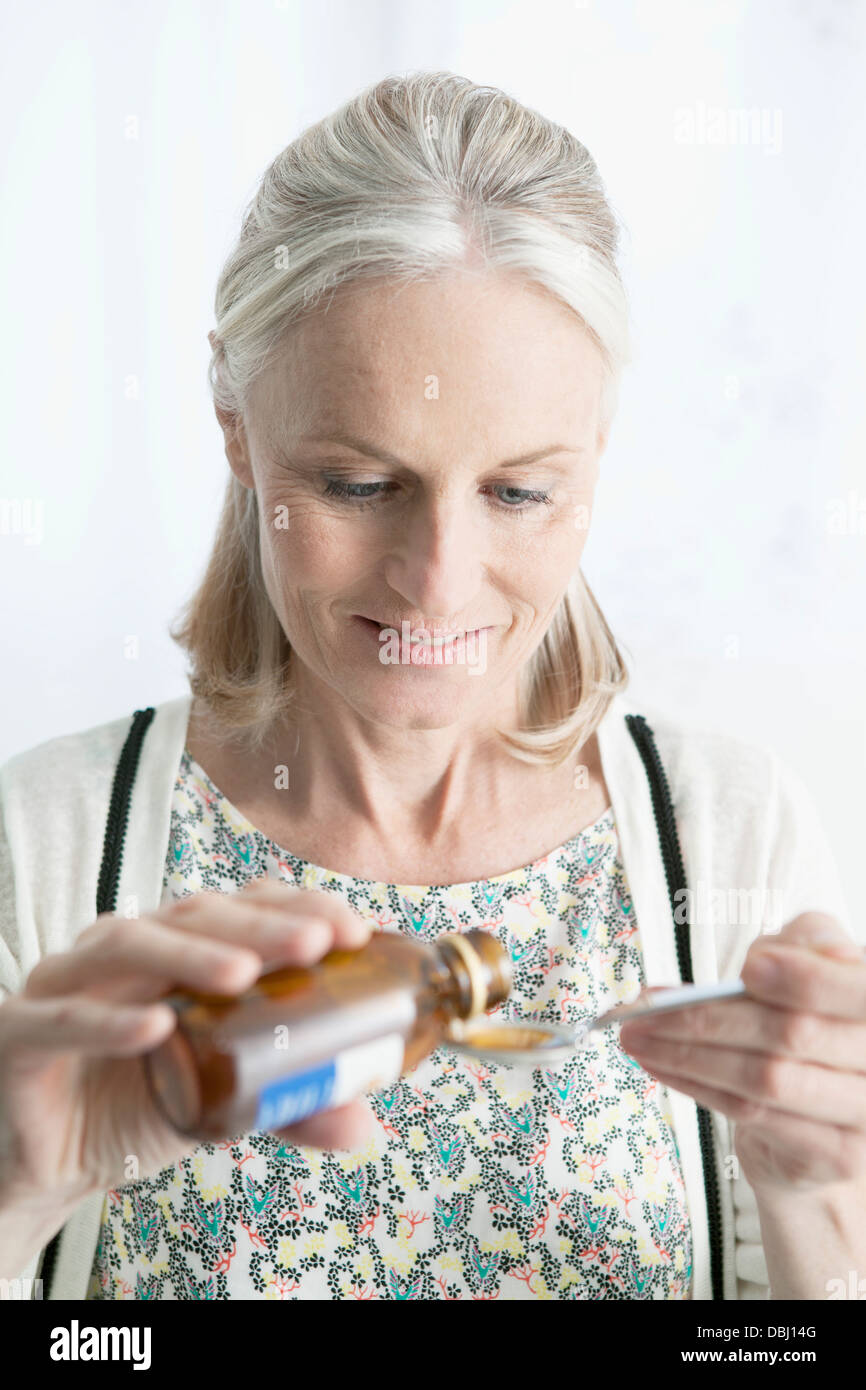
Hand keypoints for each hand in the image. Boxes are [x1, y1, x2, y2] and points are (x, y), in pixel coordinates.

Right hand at [0, 879, 377, 1207]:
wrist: (41, 1167)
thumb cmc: (131, 1106)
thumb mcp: (220, 1102)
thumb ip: (285, 1105)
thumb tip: (362, 1125)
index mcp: (176, 950)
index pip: (241, 907)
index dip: (296, 908)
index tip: (354, 931)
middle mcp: (124, 951)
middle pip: (194, 915)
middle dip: (260, 925)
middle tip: (317, 943)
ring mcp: (66, 984)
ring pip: (127, 945)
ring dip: (190, 953)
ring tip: (245, 974)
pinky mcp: (17, 1034)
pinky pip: (60, 1019)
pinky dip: (107, 1020)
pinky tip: (155, 1028)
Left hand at [618, 912, 865, 1194]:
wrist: (822, 1112)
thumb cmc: (810, 1018)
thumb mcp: (810, 962)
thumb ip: (801, 944)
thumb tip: (764, 961)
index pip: (855, 989)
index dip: (806, 977)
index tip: (749, 969)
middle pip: (791, 1033)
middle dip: (708, 1016)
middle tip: (646, 1005)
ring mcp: (865, 1114)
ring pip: (764, 1078)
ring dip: (687, 1054)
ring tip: (636, 1036)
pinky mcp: (835, 1154)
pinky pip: (751, 1113)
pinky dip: (695, 1085)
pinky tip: (659, 1065)